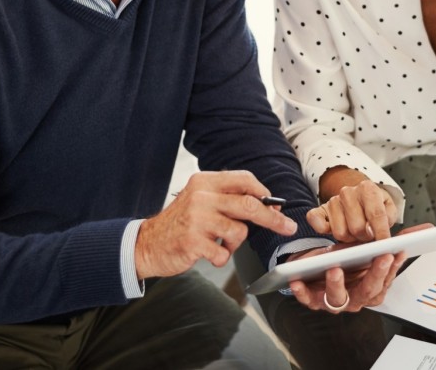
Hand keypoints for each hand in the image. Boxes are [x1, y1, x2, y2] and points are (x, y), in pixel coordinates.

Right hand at [135, 171, 297, 279]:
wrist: (148, 244)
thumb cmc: (180, 223)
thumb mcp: (200, 200)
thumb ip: (228, 198)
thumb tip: (267, 203)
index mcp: (205, 182)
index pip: (244, 179)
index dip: (264, 192)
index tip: (276, 205)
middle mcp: (201, 197)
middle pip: (250, 205)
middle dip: (273, 218)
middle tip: (287, 227)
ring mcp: (197, 219)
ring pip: (239, 231)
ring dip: (234, 243)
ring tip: (219, 243)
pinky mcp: (193, 242)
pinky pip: (223, 253)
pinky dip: (221, 257)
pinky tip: (208, 253)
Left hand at [287, 223, 432, 312]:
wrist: (318, 265)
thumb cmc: (346, 259)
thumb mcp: (370, 247)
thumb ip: (396, 241)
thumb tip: (427, 229)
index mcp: (371, 288)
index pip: (385, 280)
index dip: (391, 268)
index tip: (395, 252)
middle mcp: (355, 298)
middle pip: (368, 291)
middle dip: (374, 274)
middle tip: (379, 258)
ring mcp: (335, 301)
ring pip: (338, 299)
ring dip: (337, 285)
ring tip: (335, 269)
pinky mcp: (313, 299)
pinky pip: (308, 299)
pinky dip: (303, 292)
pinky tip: (299, 281)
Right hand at [308, 177, 397, 241]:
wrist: (358, 195)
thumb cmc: (373, 205)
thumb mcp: (388, 208)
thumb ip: (389, 218)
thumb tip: (384, 232)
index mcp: (367, 188)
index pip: (376, 214)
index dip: (381, 233)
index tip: (384, 244)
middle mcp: (348, 192)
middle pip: (357, 227)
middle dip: (365, 237)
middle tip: (368, 235)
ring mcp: (332, 200)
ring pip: (340, 232)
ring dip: (349, 238)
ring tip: (355, 233)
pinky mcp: (319, 210)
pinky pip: (315, 222)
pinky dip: (323, 230)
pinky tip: (335, 229)